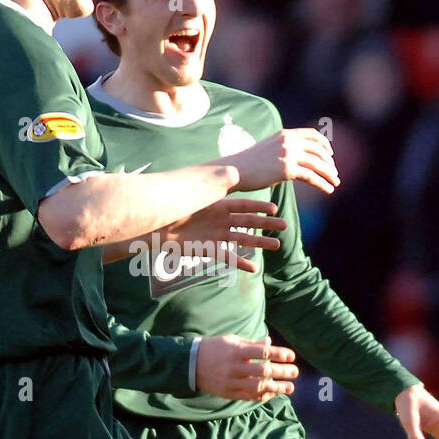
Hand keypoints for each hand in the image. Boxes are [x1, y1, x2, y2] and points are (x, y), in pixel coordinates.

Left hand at [162, 197, 284, 273]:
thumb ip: (213, 185)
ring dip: (259, 242)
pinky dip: (240, 262)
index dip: (259, 207)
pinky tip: (253, 267)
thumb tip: (233, 171)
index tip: (275, 209)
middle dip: (267, 224)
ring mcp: (215, 236)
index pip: (243, 205)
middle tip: (285, 226)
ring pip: (242, 239)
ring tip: (276, 245)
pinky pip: (227, 257)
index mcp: (217, 205)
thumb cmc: (172, 207)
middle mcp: (220, 220)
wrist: (153, 226)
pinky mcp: (208, 249)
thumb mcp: (194, 195)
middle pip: (248, 222)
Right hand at [195, 335, 297, 400]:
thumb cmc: (214, 348)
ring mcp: (231, 381)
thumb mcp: (232, 341)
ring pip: (257, 386)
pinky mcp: (228, 392)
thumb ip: (252, 345)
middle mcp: (234, 367)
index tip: (292, 356)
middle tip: (295, 372)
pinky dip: (262, 395)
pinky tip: (273, 393)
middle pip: (263, 371)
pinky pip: (249, 396)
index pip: (262, 352)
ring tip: (290, 388)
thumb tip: (270, 343)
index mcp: (236, 351)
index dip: (279, 354)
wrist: (188, 363)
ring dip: (276, 388)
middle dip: (281, 372)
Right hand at [220, 128, 339, 193]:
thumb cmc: (249, 164)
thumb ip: (284, 151)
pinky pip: (312, 177)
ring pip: (317, 164)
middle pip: (318, 150)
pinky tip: (329, 190)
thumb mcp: (269, 149)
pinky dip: (323, 184)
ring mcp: (288, 154)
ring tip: (336, 183)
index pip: (312, 135)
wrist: (235, 170)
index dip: (324, 144)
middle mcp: (288, 141)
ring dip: (330, 174)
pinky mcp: (287, 169)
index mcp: (285, 134)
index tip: (330, 154)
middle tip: (335, 173)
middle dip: (329, 162)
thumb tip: (297, 162)